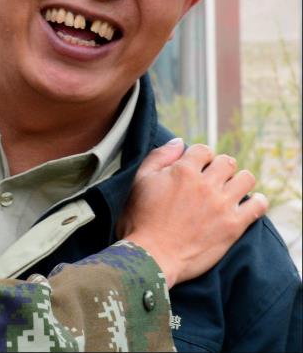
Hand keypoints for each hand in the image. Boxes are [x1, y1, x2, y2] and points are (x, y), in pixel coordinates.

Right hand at [118, 139, 267, 287]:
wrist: (151, 257)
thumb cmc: (140, 219)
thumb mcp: (140, 181)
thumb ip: (159, 157)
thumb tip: (179, 142)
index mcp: (183, 170)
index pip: (203, 150)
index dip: (200, 157)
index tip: (196, 167)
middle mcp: (205, 184)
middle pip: (227, 162)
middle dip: (220, 167)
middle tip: (213, 179)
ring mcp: (221, 205)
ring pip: (246, 179)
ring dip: (239, 181)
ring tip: (231, 189)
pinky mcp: (233, 226)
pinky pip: (258, 206)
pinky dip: (257, 201)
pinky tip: (250, 203)